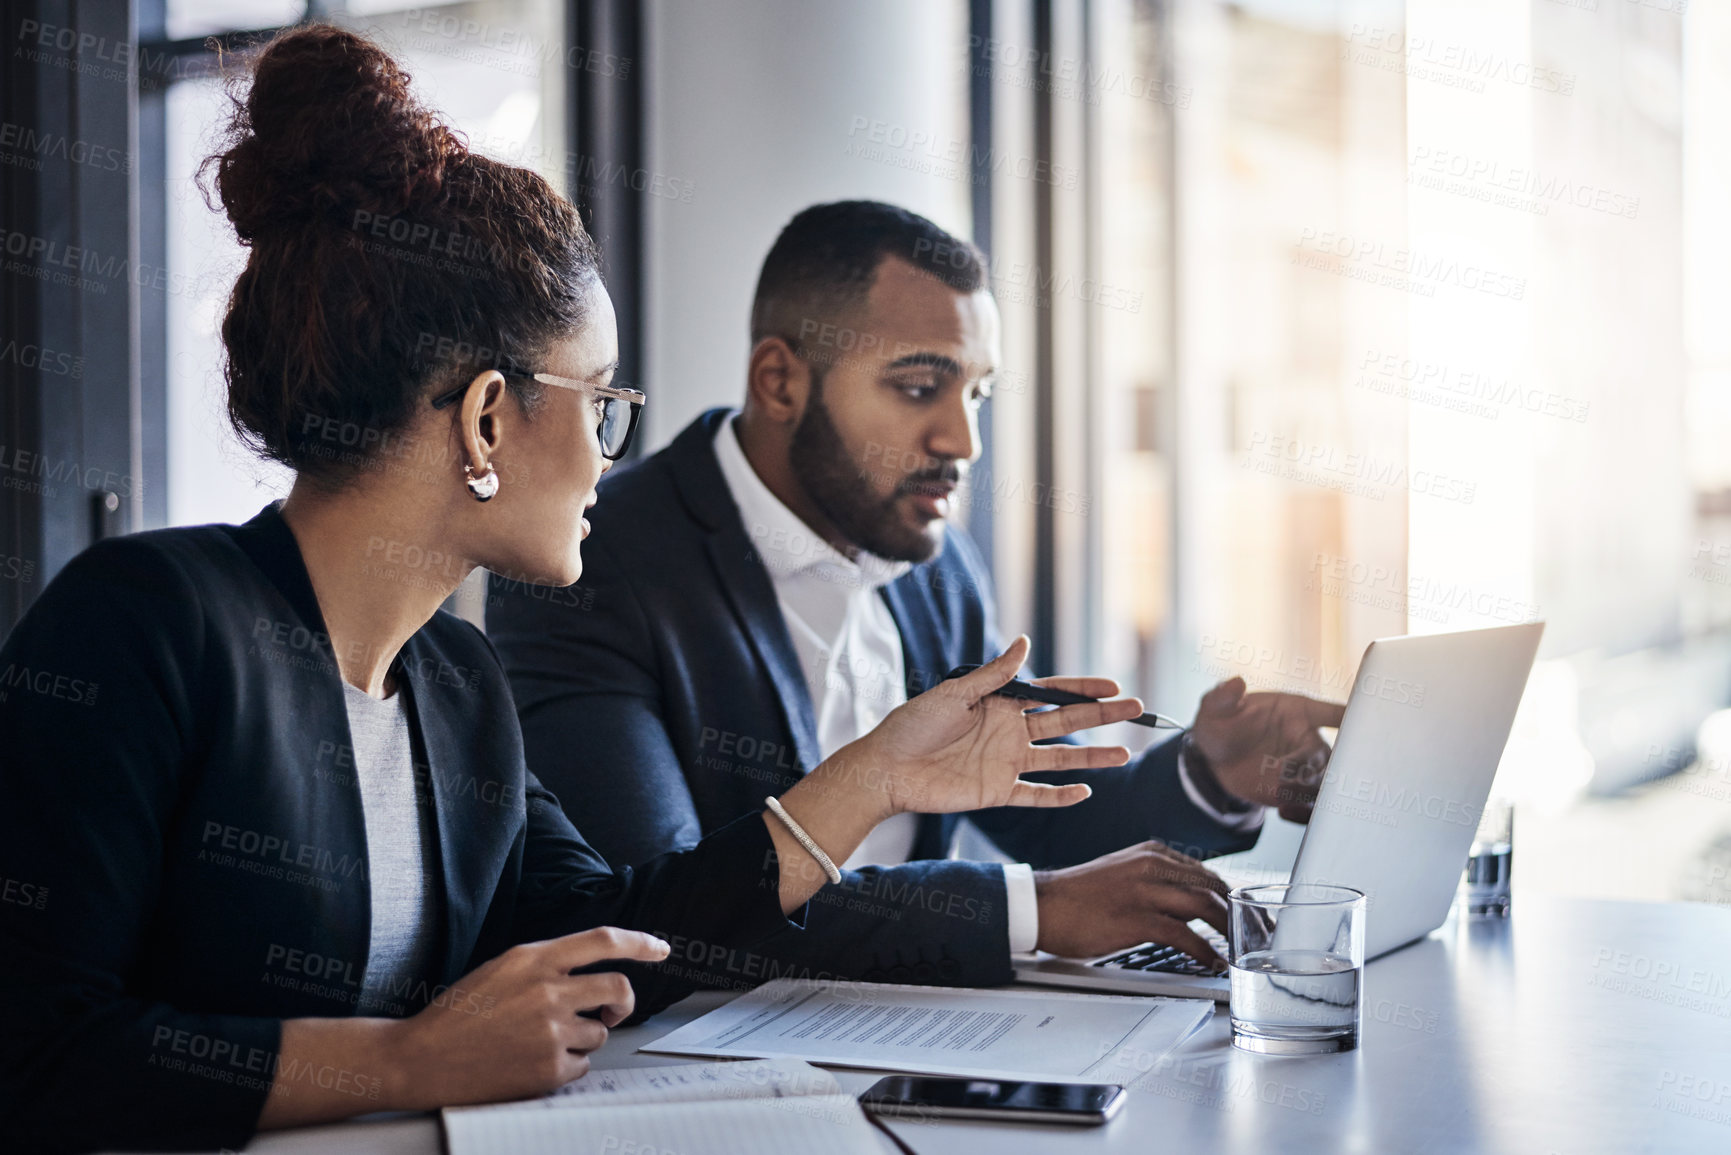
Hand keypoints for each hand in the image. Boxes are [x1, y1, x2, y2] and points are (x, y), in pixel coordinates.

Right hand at [386, 927, 669, 1108]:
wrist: (421, 1058)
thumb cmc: (458, 1014)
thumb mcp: (502, 968)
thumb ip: (547, 966)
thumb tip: (591, 974)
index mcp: (534, 958)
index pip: (604, 940)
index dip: (641, 942)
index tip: (661, 948)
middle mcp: (548, 991)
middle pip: (618, 989)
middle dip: (622, 1003)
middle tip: (611, 1012)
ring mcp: (550, 1031)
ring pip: (599, 1033)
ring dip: (583, 1038)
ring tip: (540, 1041)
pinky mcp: (548, 1068)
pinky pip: (581, 1065)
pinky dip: (566, 1065)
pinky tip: (532, 1061)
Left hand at [838, 635, 1140, 818]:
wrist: (885, 768)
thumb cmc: (912, 724)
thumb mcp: (954, 693)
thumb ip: (994, 675)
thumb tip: (1026, 642)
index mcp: (1000, 703)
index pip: (1051, 693)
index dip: (1082, 689)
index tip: (1114, 686)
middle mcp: (1009, 731)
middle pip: (1065, 722)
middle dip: (1101, 716)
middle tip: (1135, 709)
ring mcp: (1006, 763)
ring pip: (1059, 759)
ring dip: (1091, 756)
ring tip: (1124, 753)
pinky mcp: (996, 792)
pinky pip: (1035, 795)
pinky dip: (1059, 796)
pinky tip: (1085, 792)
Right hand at [1032, 842, 1231, 969]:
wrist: (1042, 904)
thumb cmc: (1080, 897)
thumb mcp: (1125, 874)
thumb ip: (1159, 884)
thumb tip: (1193, 909)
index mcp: (1152, 853)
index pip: (1207, 874)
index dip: (1233, 899)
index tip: (1246, 918)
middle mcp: (1152, 865)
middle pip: (1213, 887)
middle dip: (1240, 914)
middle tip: (1255, 936)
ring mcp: (1144, 890)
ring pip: (1204, 906)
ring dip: (1228, 931)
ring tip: (1239, 950)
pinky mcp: (1135, 917)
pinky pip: (1182, 934)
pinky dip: (1203, 950)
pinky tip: (1211, 962)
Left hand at [1189, 677, 1344, 821]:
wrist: (1214, 761)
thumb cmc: (1222, 725)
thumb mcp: (1215, 709)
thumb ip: (1223, 697)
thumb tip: (1234, 684)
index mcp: (1297, 712)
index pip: (1331, 712)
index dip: (1349, 717)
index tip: (1360, 723)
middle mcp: (1308, 739)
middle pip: (1333, 753)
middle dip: (1319, 764)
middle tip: (1295, 770)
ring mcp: (1305, 766)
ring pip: (1326, 781)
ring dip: (1308, 788)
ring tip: (1278, 787)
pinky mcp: (1297, 790)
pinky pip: (1313, 805)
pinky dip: (1304, 812)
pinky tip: (1284, 810)